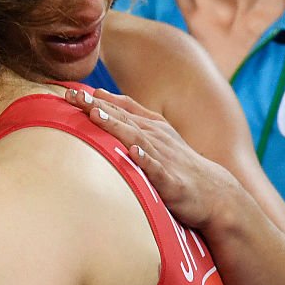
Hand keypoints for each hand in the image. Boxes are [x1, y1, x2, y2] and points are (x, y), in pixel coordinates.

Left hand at [66, 87, 237, 228]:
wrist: (215, 193)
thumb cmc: (178, 163)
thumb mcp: (155, 135)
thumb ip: (129, 117)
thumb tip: (100, 98)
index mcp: (150, 127)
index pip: (120, 109)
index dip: (95, 99)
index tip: (70, 92)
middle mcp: (156, 137)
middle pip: (122, 119)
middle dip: (97, 107)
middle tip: (73, 97)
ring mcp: (163, 158)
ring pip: (136, 139)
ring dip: (116, 127)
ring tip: (95, 117)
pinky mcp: (171, 181)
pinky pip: (156, 170)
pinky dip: (144, 161)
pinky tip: (133, 154)